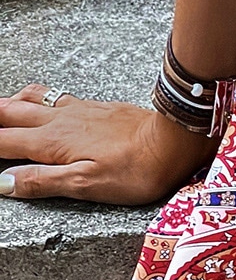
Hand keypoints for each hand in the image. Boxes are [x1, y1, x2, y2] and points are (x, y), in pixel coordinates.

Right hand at [0, 87, 213, 205]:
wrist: (175, 139)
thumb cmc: (136, 168)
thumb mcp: (86, 185)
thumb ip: (42, 181)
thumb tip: (3, 183)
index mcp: (52, 141)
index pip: (3, 141)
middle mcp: (60, 120)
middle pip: (10, 112)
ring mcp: (78, 109)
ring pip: (31, 97)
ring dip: (8, 102)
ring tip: (0, 108)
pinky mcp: (95, 106)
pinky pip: (54, 94)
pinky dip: (35, 97)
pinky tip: (40, 101)